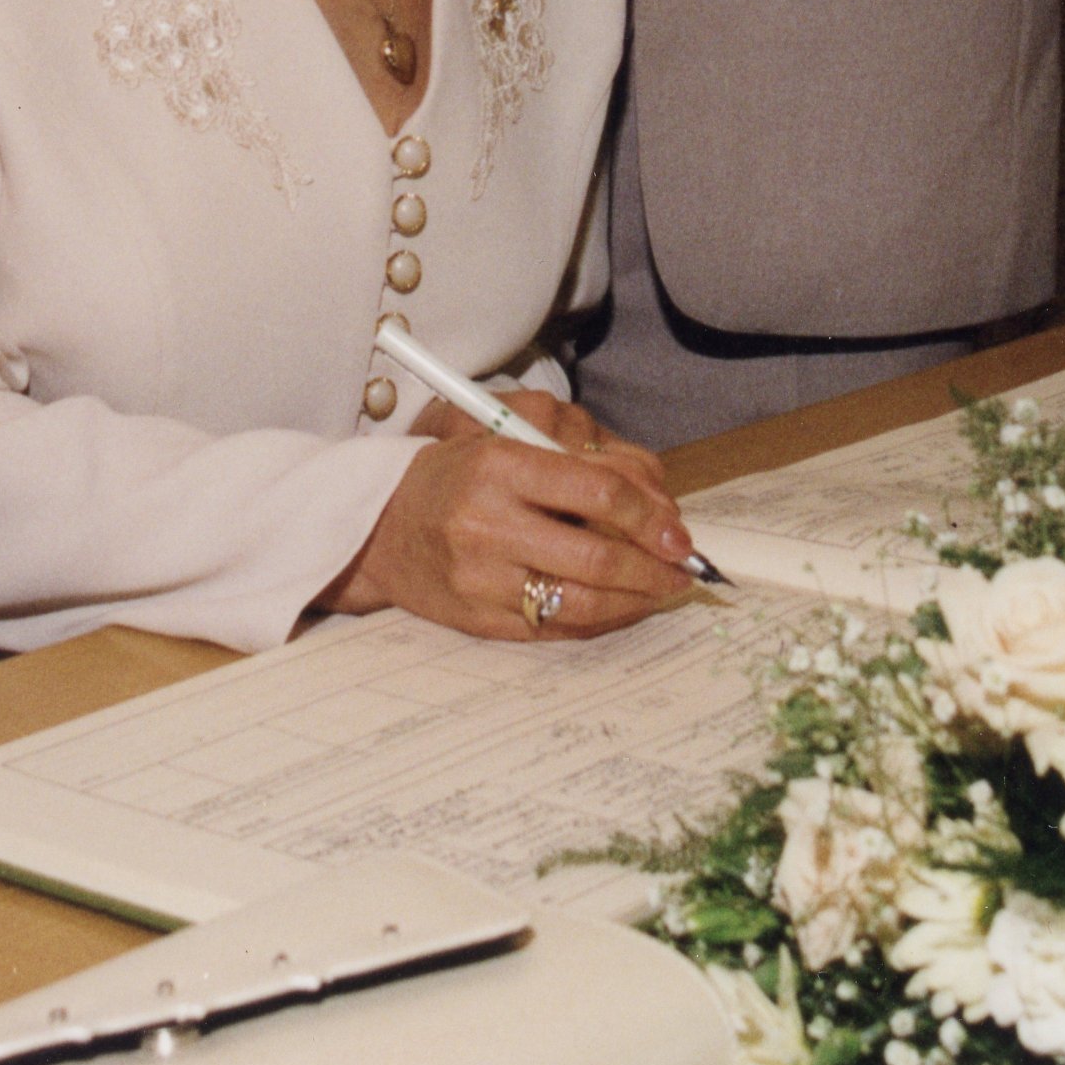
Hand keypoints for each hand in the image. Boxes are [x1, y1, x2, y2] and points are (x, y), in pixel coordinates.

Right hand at [324, 402, 697, 640]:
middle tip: (683, 568)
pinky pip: (554, 630)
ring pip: (581, 602)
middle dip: (654, 567)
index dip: (651, 514)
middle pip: (597, 554)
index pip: (599, 490)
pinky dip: (599, 621)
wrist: (380, 521)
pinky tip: (620, 608)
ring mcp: (480, 578)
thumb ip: (587, 454)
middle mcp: (487, 522)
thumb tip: (656, 498)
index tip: (678, 531)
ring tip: (661, 591)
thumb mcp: (513, 435)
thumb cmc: (458, 471)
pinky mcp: (478, 620)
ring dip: (636, 601)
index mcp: (500, 463)